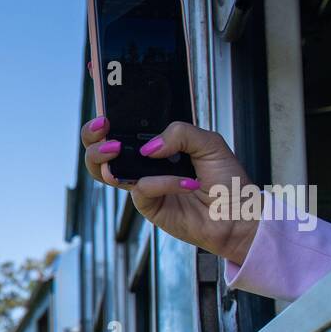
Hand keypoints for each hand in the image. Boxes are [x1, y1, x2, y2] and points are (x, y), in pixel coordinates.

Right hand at [81, 117, 258, 264]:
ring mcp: (143, 184)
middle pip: (101, 150)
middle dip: (92, 138)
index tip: (103, 114)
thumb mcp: (210, 143)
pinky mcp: (147, 205)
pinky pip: (141, 188)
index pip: (124, 127)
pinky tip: (186, 184)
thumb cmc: (228, 182)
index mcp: (158, 144)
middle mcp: (145, 163)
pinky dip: (162, 183)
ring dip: (104, 158)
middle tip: (104, 129)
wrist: (238, 217)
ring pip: (105, 171)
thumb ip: (180, 133)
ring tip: (117, 149)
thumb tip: (148, 147)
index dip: (106, 120)